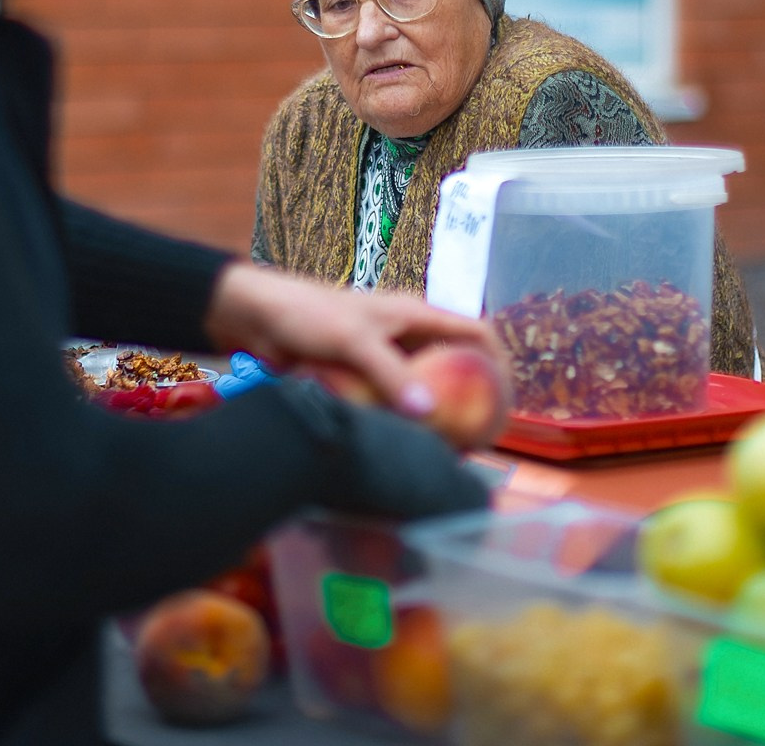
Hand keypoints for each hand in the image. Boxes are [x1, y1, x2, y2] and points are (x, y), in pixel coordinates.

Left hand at [202, 262, 499, 419]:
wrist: (254, 315)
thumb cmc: (305, 313)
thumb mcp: (352, 340)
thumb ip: (389, 373)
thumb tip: (427, 412)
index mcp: (415, 314)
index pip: (477, 333)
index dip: (502, 362)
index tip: (511, 400)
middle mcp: (406, 335)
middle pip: (454, 366)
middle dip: (471, 398)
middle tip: (479, 439)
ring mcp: (382, 357)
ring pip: (422, 388)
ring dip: (434, 415)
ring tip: (446, 452)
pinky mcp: (359, 377)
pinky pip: (390, 403)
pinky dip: (401, 422)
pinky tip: (402, 447)